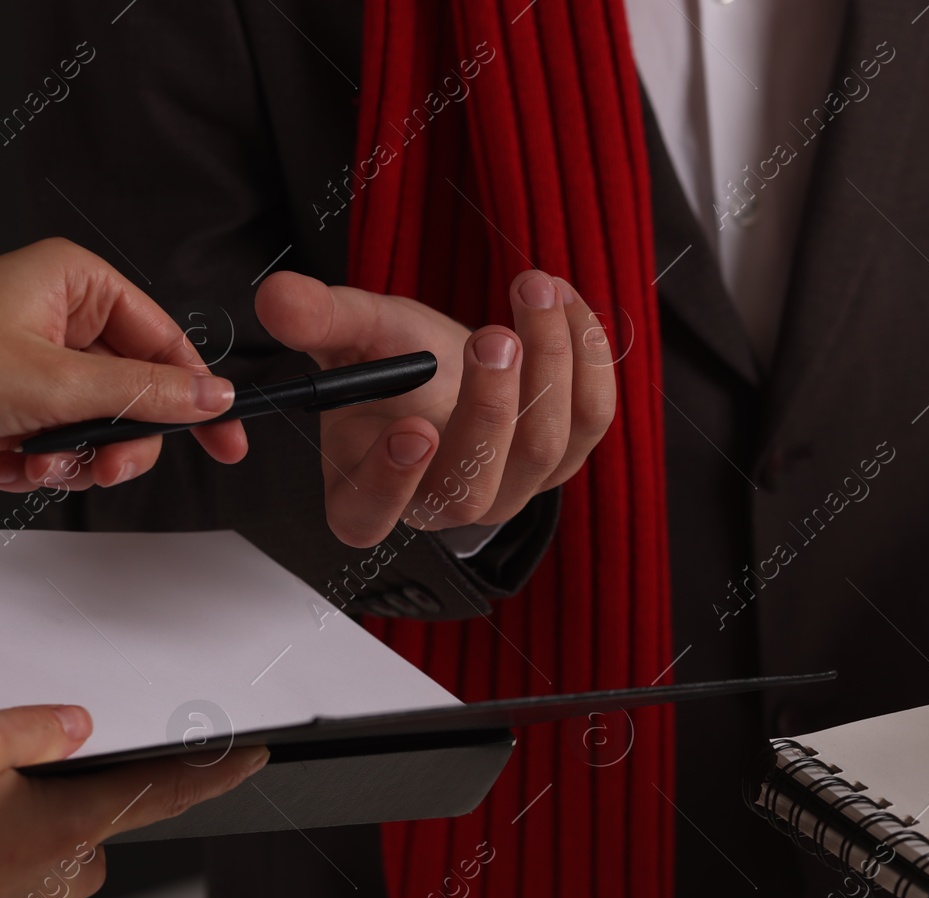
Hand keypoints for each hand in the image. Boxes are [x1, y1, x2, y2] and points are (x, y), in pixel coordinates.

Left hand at [0, 238, 247, 491]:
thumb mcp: (54, 384)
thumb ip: (145, 393)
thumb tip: (212, 395)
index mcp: (76, 285)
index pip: (167, 340)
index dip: (199, 393)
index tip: (226, 435)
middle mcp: (58, 317)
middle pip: (137, 391)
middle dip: (119, 439)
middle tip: (107, 464)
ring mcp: (35, 362)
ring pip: (100, 424)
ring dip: (75, 457)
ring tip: (39, 460)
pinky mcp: (15, 402)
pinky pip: (60, 440)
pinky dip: (40, 462)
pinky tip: (9, 460)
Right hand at [0, 703, 265, 897]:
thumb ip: (32, 731)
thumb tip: (77, 724)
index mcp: (67, 827)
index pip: (168, 792)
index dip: (217, 773)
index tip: (252, 760)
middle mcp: (56, 877)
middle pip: (103, 830)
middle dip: (86, 802)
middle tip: (29, 780)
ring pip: (58, 866)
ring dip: (37, 841)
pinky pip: (17, 891)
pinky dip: (4, 870)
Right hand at [255, 270, 615, 547]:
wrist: (453, 362)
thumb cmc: (396, 362)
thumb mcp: (353, 334)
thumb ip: (317, 320)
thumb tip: (276, 297)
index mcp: (368, 494)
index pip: (370, 515)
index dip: (389, 483)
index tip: (410, 428)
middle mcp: (444, 506)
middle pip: (472, 486)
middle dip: (490, 408)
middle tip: (493, 337)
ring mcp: (512, 489)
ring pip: (542, 448)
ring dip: (547, 364)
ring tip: (532, 290)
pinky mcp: (565, 458)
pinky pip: (591, 420)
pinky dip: (585, 358)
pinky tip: (564, 301)